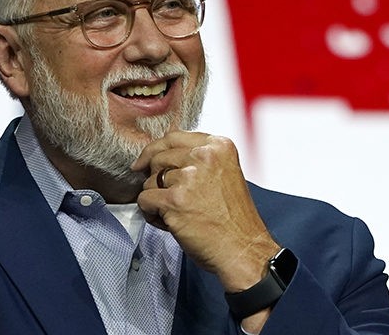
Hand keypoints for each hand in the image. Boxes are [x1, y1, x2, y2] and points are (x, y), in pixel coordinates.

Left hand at [132, 131, 279, 291]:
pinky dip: (150, 213)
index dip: (155, 150)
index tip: (145, 161)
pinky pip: (144, 199)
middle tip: (173, 199)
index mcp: (218, 146)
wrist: (243, 250)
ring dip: (156, 200)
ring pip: (149, 180)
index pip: (173, 137)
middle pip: (158, 158)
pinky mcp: (175, 200)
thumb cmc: (234, 219)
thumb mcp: (224, 174)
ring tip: (177, 214)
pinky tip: (168, 223)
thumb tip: (160, 155)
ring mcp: (189, 177)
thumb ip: (198, 160)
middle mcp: (204, 156)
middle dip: (157, 179)